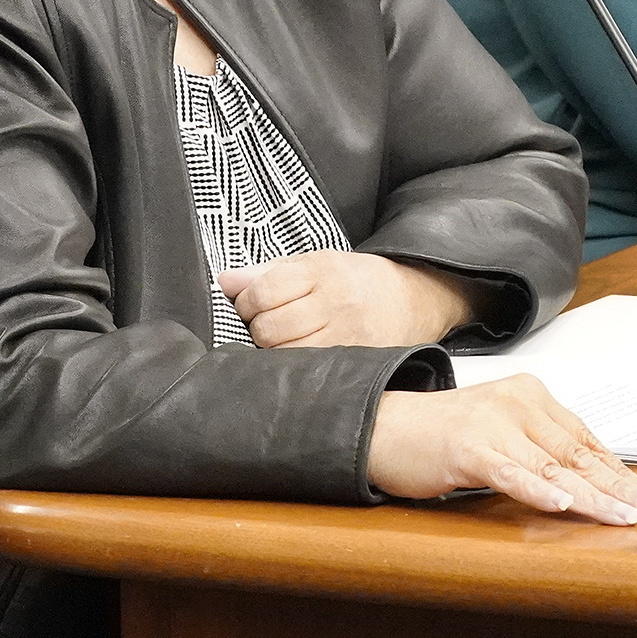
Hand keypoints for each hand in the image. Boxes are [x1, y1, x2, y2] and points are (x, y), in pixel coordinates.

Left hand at [218, 251, 476, 347]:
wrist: (411, 301)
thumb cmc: (354, 281)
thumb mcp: (314, 263)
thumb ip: (267, 272)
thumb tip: (225, 281)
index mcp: (322, 271)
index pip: (264, 291)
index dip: (245, 302)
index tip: (249, 305)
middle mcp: (335, 304)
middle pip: (270, 328)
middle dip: (258, 329)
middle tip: (266, 325)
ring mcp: (347, 338)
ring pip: (285, 355)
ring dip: (274, 352)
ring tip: (283, 342)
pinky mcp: (355, 364)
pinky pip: (308, 373)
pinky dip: (295, 369)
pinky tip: (298, 359)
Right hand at [367, 376, 636, 525]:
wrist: (385, 426)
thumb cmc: (444, 433)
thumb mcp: (501, 431)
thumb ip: (539, 448)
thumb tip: (589, 482)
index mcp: (530, 395)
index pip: (585, 437)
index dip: (617, 469)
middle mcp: (516, 403)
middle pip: (577, 452)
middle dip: (617, 485)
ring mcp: (492, 424)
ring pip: (553, 466)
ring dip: (592, 495)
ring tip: (621, 515)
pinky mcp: (467, 448)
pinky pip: (509, 472)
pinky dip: (537, 489)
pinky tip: (562, 503)